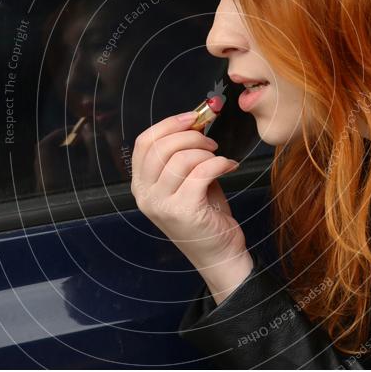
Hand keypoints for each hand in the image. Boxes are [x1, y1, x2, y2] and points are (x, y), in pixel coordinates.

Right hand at [131, 110, 253, 301]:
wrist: (220, 255)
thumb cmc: (206, 215)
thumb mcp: (187, 181)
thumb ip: (183, 155)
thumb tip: (195, 120)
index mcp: (141, 186)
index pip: (144, 143)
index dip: (168, 124)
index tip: (193, 117)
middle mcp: (145, 196)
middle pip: (160, 147)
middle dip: (191, 135)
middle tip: (211, 142)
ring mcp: (161, 205)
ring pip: (180, 158)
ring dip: (206, 151)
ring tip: (219, 157)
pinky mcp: (183, 211)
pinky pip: (201, 172)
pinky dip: (219, 163)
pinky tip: (229, 166)